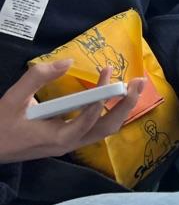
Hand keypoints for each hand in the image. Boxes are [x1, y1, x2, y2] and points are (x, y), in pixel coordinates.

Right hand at [0, 60, 145, 164]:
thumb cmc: (0, 126)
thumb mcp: (13, 99)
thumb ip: (38, 77)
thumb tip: (67, 61)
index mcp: (58, 137)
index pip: (89, 118)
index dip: (101, 95)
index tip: (107, 72)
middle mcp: (69, 144)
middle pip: (107, 129)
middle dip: (127, 105)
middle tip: (140, 82)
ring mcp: (70, 144)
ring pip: (104, 131)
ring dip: (121, 109)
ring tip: (134, 88)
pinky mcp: (67, 140)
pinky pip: (95, 128)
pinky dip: (107, 112)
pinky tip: (112, 98)